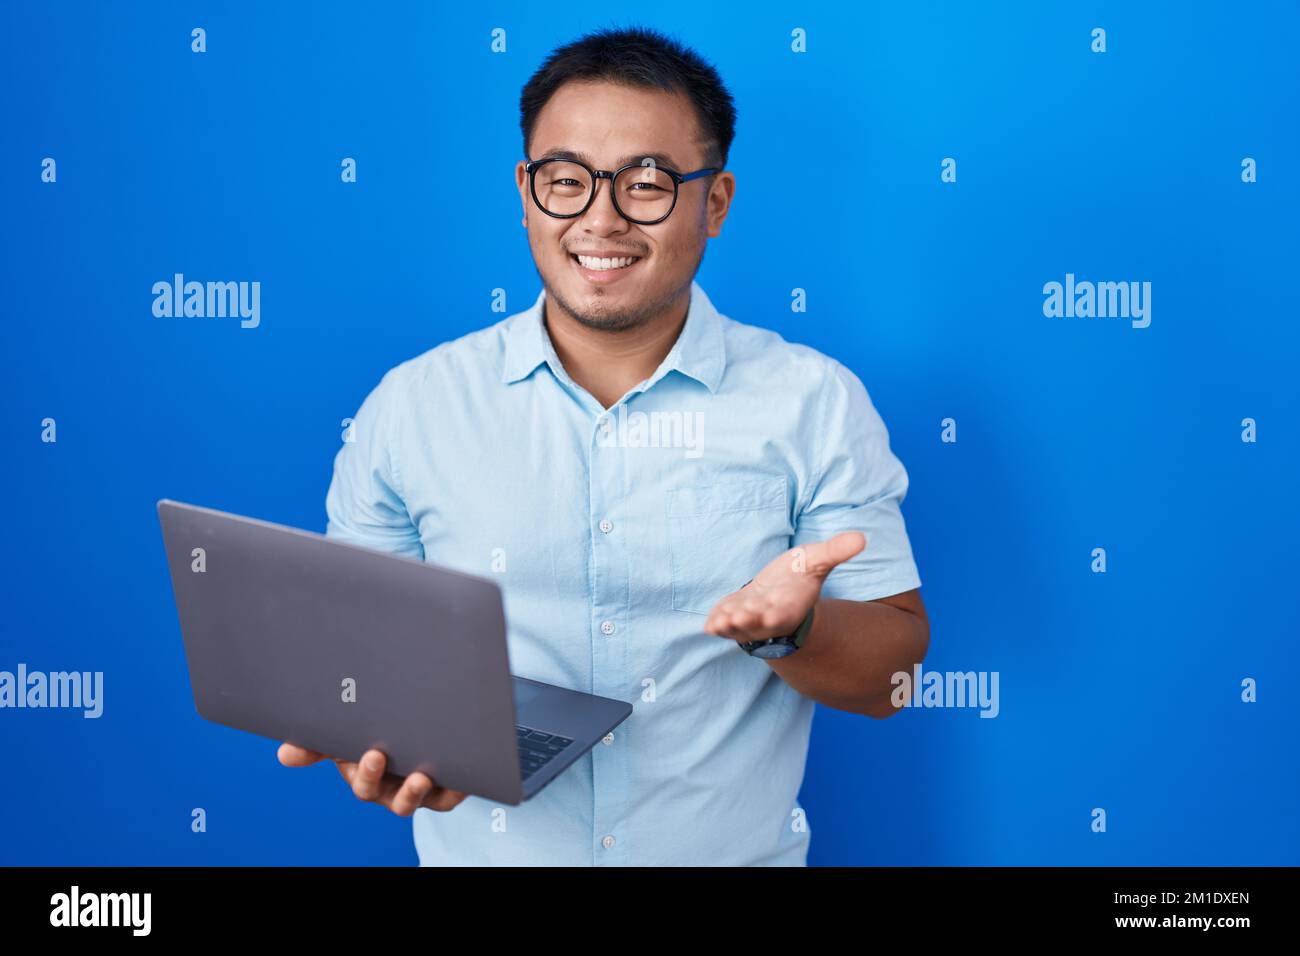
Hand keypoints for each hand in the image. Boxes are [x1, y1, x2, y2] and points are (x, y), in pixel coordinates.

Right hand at [277, 743, 468, 815]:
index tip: (370, 754)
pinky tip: (460, 776)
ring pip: (415, 800)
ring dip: (415, 792)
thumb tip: (283, 754)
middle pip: (385, 794)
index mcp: (366, 776)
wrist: (414, 729)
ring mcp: (417, 790)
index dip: (364, 772)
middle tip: (379, 756)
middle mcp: (390, 789)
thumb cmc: (374, 736)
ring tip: (421, 777)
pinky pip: (449, 796)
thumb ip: (318, 743)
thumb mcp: (346, 736)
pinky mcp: (444, 790)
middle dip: (381, 777)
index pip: (362, 781)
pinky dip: (455, 789)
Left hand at [703, 531, 865, 644]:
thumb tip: (862, 538)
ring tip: (719, 623)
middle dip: (747, 622)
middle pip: (757, 624)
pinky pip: (722, 625)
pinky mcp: (730, 617)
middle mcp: (768, 618)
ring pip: (737, 628)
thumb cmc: (798, 577)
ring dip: (729, 625)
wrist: (779, 591)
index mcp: (789, 606)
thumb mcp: (816, 560)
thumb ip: (836, 551)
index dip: (775, 615)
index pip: (784, 614)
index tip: (768, 613)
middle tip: (736, 618)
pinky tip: (708, 625)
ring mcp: (748, 620)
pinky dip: (716, 625)